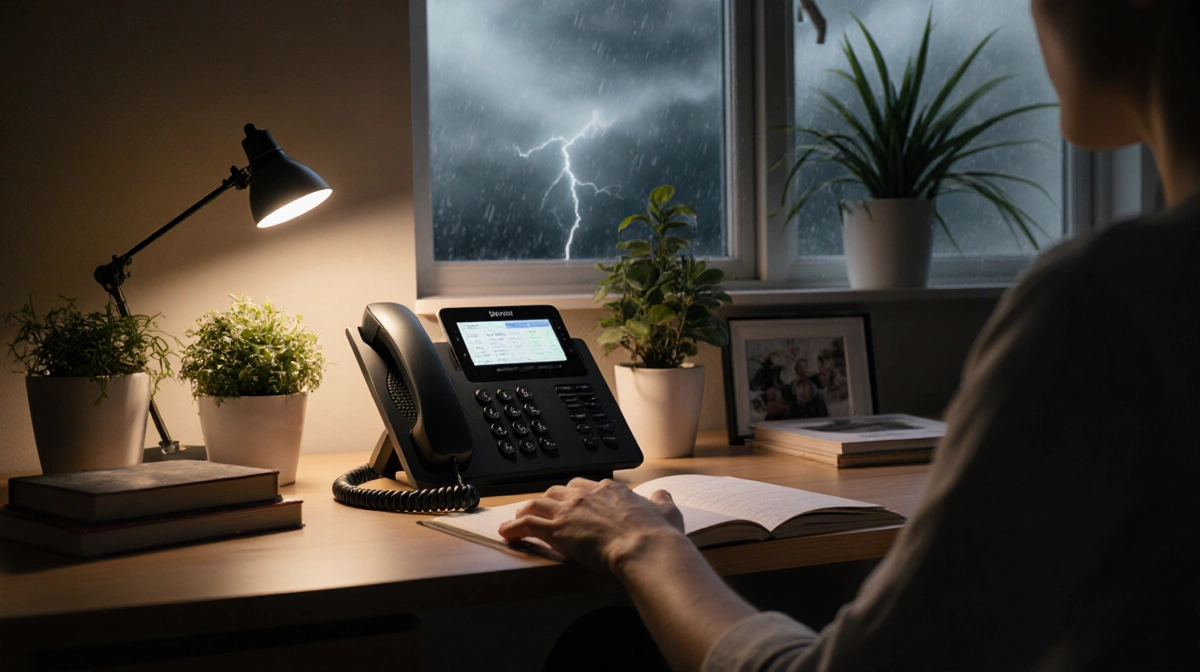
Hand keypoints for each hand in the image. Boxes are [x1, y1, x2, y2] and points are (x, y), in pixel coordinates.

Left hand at [498, 478, 685, 574]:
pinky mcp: (557, 530)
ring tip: (519, 517)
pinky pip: (527, 524)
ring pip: (538, 503)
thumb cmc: (656, 534)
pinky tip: (507, 533)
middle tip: (544, 509)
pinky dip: (514, 527)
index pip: (587, 486)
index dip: (578, 495)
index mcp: (611, 490)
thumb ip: (661, 501)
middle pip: (559, 491)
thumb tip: (662, 495)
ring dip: (527, 509)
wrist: (644, 547)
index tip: (575, 502)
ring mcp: (569, 510)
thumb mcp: (666, 511)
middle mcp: (587, 494)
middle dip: (550, 499)